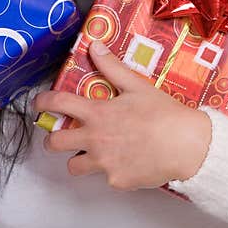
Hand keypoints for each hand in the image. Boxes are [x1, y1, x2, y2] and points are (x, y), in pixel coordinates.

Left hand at [33, 40, 210, 190]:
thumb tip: (95, 45)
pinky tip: (126, 162)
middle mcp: (95, 140)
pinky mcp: (116, 181)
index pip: (58, 104)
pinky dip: (111, 170)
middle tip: (60, 135)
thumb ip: (112, 67)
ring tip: (91, 153)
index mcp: (98, 113)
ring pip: (72, 166)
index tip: (39, 104)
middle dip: (52, 139)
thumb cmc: (165, 115)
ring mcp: (104, 163)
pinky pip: (104, 178)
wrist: (188, 146)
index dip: (43, 102)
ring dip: (77, 159)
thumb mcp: (137, 86)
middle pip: (54, 143)